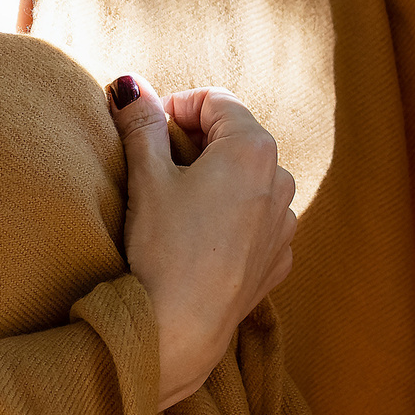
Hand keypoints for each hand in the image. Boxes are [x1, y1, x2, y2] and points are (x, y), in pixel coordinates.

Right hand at [105, 74, 297, 408]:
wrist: (177, 330)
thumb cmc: (162, 248)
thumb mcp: (146, 176)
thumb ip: (140, 122)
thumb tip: (129, 84)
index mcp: (253, 147)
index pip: (215, 101)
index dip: (176, 107)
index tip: (148, 129)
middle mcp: (281, 178)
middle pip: (236, 138)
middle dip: (197, 142)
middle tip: (157, 164)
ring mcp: (285, 222)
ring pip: (249, 179)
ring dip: (217, 179)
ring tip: (177, 204)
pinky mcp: (278, 258)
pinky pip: (256, 220)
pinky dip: (231, 217)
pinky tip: (198, 238)